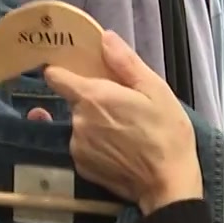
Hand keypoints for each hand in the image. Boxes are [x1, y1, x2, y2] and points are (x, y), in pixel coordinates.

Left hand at [40, 31, 203, 213]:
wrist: (168, 184)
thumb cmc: (166, 133)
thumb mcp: (155, 90)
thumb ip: (125, 63)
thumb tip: (105, 38)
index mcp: (92, 97)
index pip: (56, 76)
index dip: (63, 70)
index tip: (76, 70)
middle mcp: (77, 121)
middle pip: (75, 102)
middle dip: (93, 100)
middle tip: (122, 106)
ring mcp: (77, 147)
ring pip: (80, 125)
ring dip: (96, 124)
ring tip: (126, 131)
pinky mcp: (82, 167)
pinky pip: (84, 147)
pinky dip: (97, 146)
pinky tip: (120, 150)